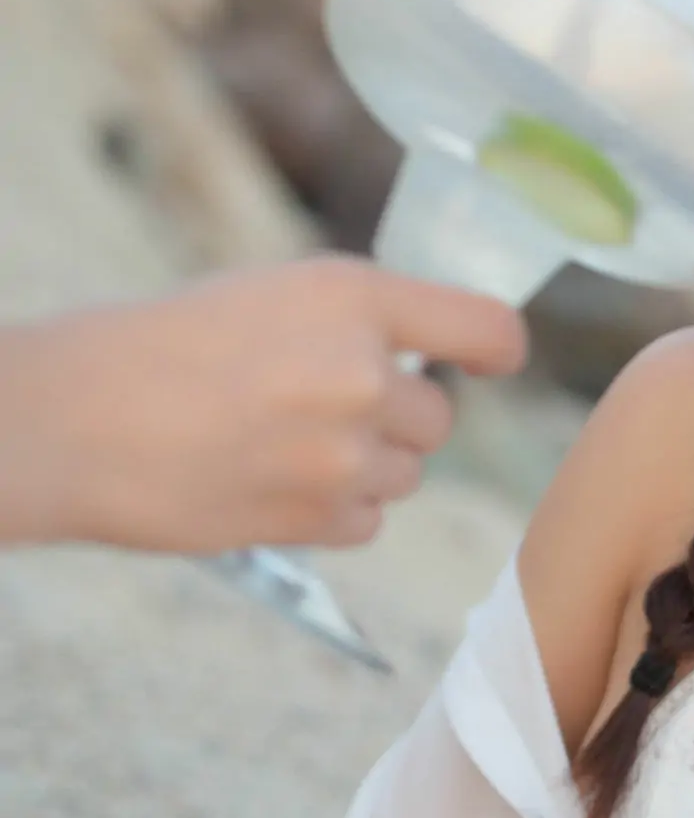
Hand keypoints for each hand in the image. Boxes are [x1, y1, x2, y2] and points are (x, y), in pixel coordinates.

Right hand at [0, 255, 527, 552]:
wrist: (75, 421)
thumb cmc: (158, 348)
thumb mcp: (267, 295)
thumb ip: (353, 322)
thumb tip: (428, 357)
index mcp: (351, 297)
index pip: (485, 329)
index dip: (494, 348)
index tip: (493, 359)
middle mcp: (362, 373)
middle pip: (439, 417)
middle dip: (393, 418)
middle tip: (314, 407)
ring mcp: (345, 454)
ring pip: (405, 474)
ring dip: (360, 467)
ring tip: (276, 444)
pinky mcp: (321, 518)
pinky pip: (368, 522)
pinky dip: (331, 512)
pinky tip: (266, 483)